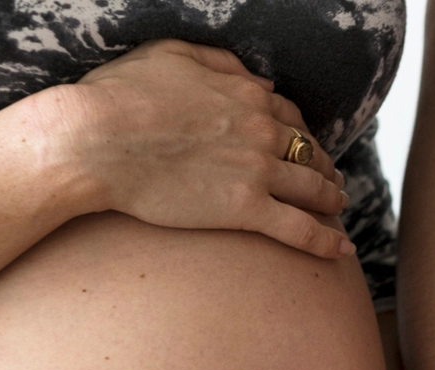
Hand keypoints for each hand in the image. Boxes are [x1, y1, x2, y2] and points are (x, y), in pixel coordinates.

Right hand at [31, 39, 353, 256]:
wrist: (93, 140)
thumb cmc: (118, 95)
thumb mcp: (170, 54)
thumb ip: (222, 63)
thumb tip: (263, 82)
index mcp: (246, 94)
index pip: (290, 116)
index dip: (302, 133)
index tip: (305, 146)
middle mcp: (262, 131)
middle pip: (310, 152)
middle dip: (325, 167)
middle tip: (331, 181)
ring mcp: (258, 171)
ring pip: (314, 189)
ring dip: (332, 199)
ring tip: (338, 209)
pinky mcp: (245, 209)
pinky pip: (300, 228)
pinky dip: (326, 240)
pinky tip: (341, 250)